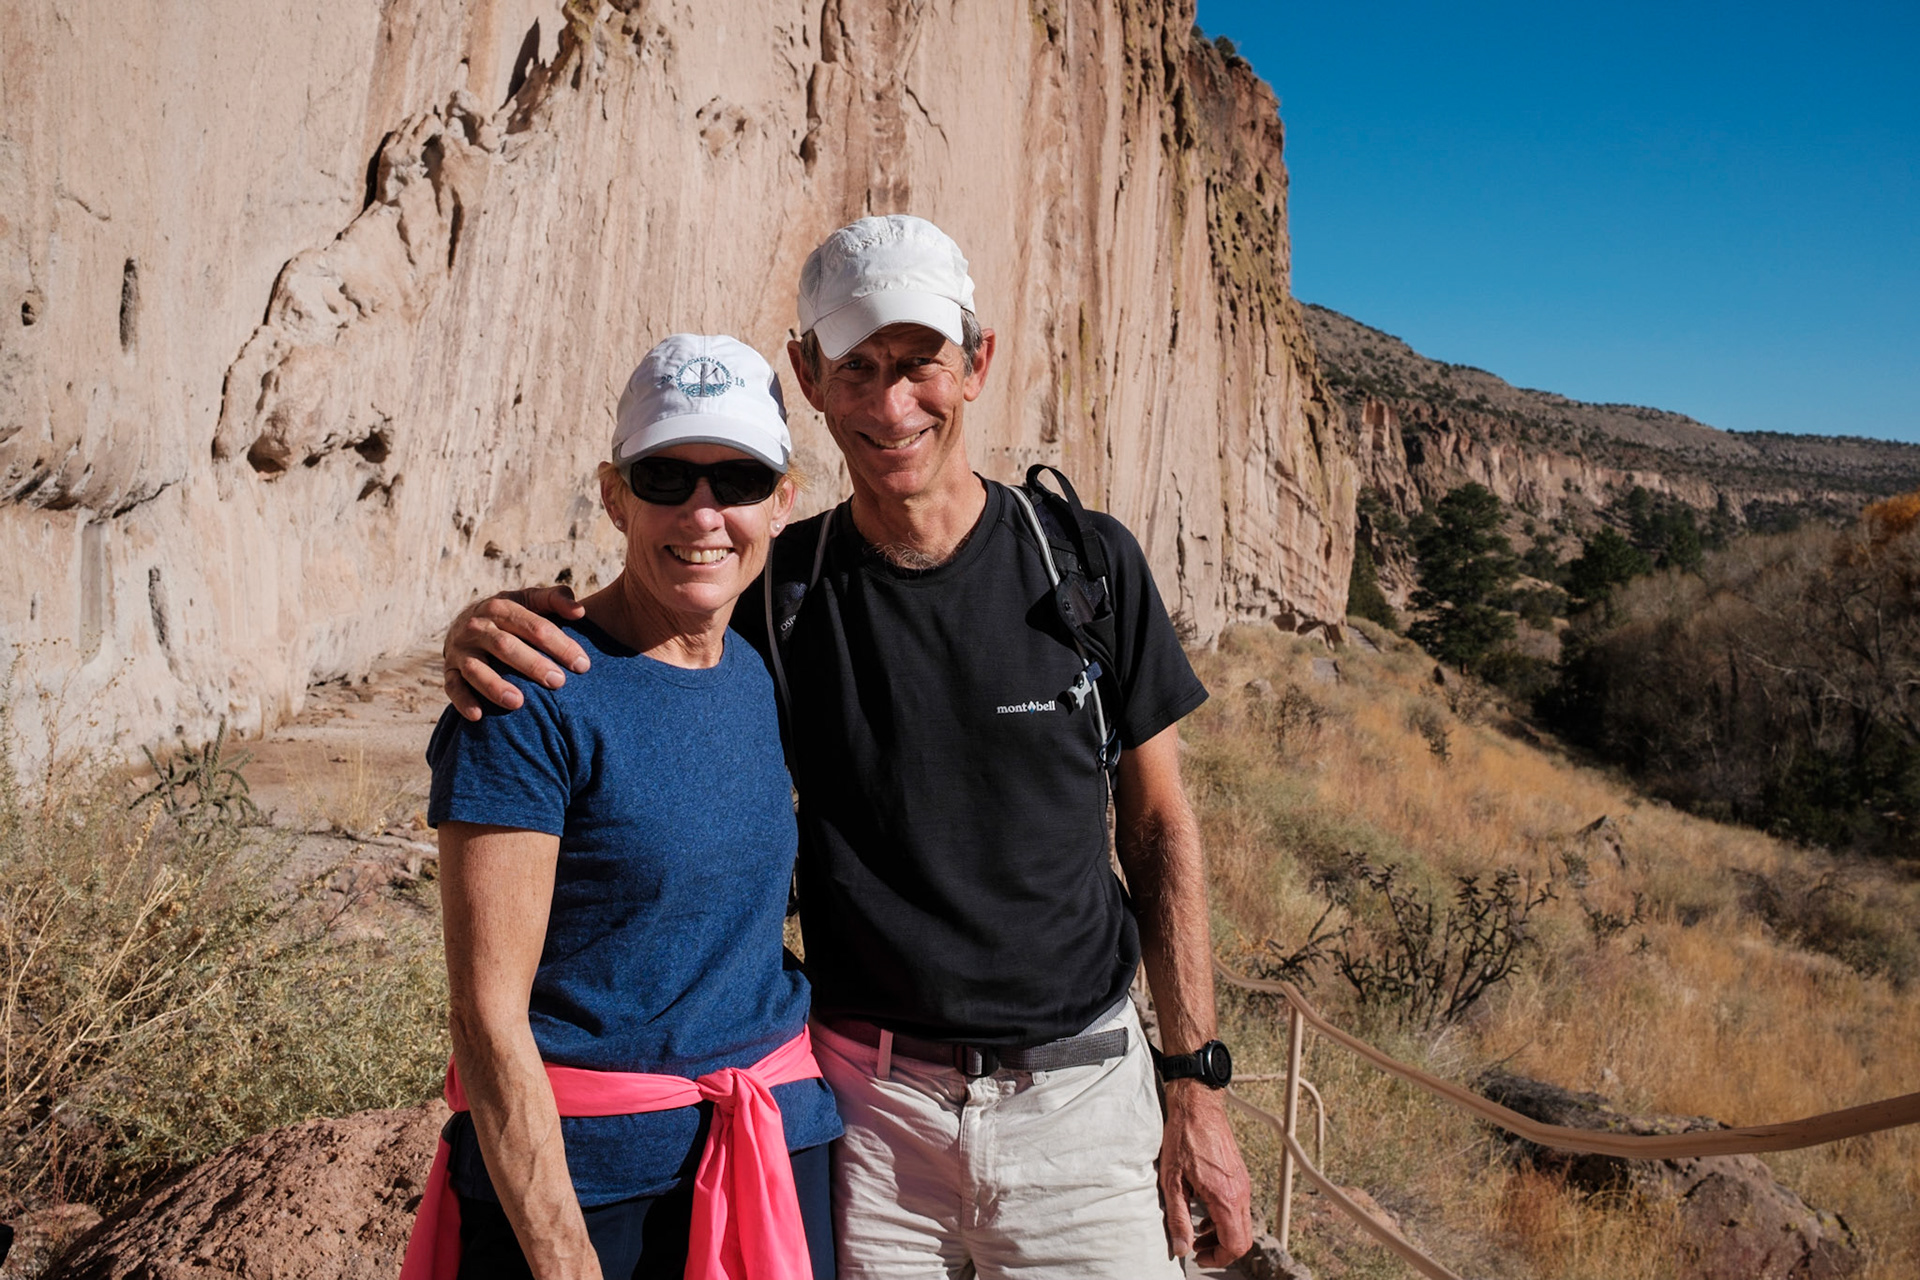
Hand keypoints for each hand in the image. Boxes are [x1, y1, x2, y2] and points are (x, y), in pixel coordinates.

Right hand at [443, 586, 589, 719]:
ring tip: (519, 702)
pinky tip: (479, 716)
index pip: (534, 626)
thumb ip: (556, 600)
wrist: (467, 622)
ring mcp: (461, 650)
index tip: (582, 664)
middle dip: (532, 664)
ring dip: (495, 686)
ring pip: (476, 669)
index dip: (559, 644)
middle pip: (505, 646)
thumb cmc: (511, 615)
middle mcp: (478, 627)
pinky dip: (463, 701)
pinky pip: (453, 687)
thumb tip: (580, 611)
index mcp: (501, 607)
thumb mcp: (530, 600)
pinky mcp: (449, 670)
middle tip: (558, 682)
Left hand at [1160, 1080, 1253, 1265]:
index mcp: (1226, 1197)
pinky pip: (1239, 1207)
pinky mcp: (1240, 1176)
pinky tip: (1203, 1213)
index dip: (1218, 1259)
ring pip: (1242, 1224)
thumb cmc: (1183, 1138)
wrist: (1198, 1106)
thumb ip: (1178, 1219)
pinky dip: (1224, 1218)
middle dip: (1221, 1250)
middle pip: (1243, 1239)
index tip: (1199, 1257)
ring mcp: (1243, 1183)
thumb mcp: (1172, 1182)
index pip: (1236, 1244)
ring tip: (1197, 1233)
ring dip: (1222, 1235)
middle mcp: (1240, 1192)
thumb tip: (1181, 1249)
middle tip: (1197, 1249)